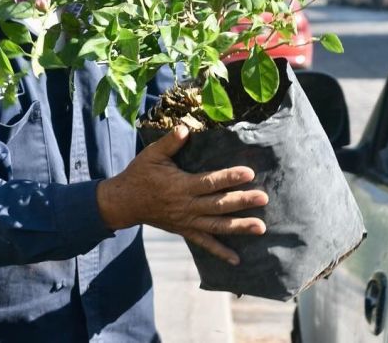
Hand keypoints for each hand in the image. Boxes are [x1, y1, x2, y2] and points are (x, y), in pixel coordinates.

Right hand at [96, 125, 267, 264]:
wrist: (124, 202)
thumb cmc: (139, 174)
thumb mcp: (151, 155)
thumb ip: (169, 142)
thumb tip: (185, 128)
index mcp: (180, 186)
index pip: (210, 182)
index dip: (229, 177)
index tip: (249, 173)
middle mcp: (186, 206)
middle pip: (218, 205)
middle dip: (242, 202)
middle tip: (263, 198)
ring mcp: (186, 221)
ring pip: (216, 226)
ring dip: (239, 227)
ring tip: (261, 227)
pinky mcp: (184, 231)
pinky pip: (204, 244)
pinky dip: (220, 252)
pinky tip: (236, 260)